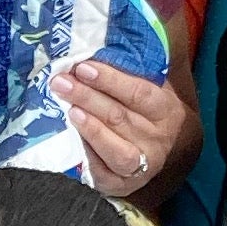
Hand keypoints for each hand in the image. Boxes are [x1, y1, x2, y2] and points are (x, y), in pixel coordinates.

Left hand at [64, 61, 191, 197]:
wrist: (155, 153)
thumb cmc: (144, 112)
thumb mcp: (149, 88)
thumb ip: (132, 69)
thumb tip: (103, 41)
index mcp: (166, 110)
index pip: (139, 92)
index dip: (110, 80)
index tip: (83, 67)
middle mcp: (158, 140)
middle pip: (120, 117)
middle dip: (87, 97)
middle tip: (60, 82)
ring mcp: (143, 165)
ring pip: (115, 148)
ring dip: (90, 128)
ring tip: (69, 110)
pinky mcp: (123, 185)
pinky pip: (103, 172)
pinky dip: (88, 156)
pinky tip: (73, 140)